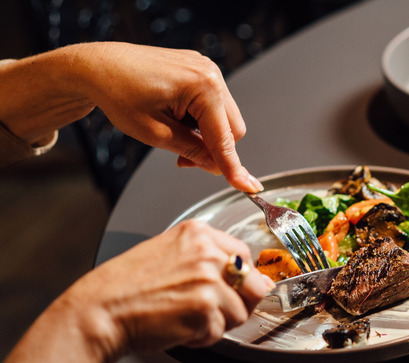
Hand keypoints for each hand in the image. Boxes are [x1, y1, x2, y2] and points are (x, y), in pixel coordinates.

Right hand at [0, 220, 272, 362]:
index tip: (233, 289)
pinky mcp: (206, 309)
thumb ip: (205, 257)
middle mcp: (208, 253)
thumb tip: (241, 273)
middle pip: (255, 284)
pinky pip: (220, 332)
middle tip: (216, 310)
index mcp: (199, 234)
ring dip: (218, 323)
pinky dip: (203, 338)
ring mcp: (209, 281)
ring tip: (189, 318)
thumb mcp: (168, 252)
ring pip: (241, 313)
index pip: (244, 255)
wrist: (100, 311)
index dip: (242, 278)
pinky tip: (180, 328)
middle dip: (241, 302)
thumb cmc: (125, 286)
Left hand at [73, 42, 262, 191]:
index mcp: (202, 86)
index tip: (247, 186)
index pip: (224, 137)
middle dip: (214, 149)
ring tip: (174, 135)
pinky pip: (213, 105)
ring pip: (223, 118)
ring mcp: (206, 70)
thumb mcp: (155, 133)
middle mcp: (211, 74)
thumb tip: (215, 166)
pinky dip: (200, 120)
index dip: (232, 166)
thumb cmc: (118, 92)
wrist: (98, 67)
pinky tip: (177, 120)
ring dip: (206, 135)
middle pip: (232, 128)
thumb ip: (192, 150)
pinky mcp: (200, 71)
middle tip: (184, 159)